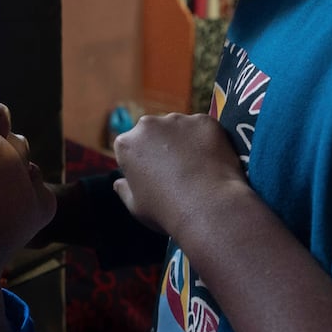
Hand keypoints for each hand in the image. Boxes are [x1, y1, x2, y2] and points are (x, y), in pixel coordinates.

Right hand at [112, 113, 253, 241]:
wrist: (208, 207)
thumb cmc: (167, 211)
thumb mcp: (136, 207)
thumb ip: (124, 190)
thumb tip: (119, 183)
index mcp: (126, 144)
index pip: (130, 148)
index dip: (142, 164)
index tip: (155, 178)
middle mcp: (148, 125)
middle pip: (154, 133)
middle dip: (162, 147)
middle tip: (178, 172)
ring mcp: (178, 120)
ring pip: (180, 129)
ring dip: (185, 142)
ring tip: (198, 169)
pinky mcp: (204, 121)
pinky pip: (204, 129)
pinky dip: (207, 141)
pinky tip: (212, 162)